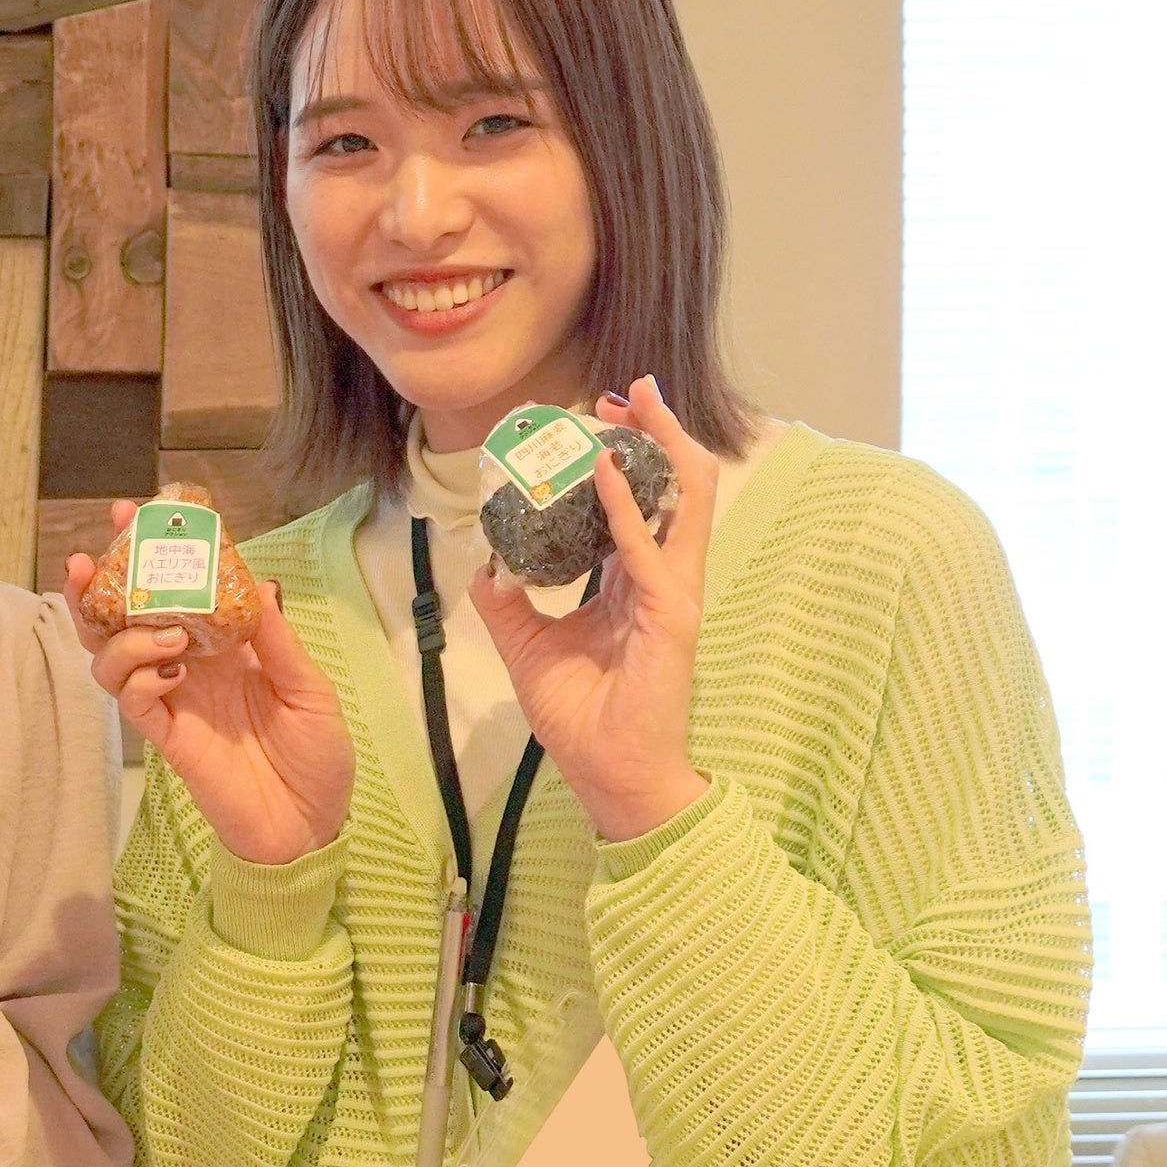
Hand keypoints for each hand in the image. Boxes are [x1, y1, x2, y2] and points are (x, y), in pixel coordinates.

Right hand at [65, 512, 354, 867]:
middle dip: (104, 582)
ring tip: (157, 626)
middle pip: (125, 617)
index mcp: (224, 646)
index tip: (139, 514)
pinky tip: (171, 670)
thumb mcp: (310, 689)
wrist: (310, 826)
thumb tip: (253, 583)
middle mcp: (188, 666)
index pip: (180, 588)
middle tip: (96, 552)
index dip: (157, 554)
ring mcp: (172, 702)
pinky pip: (132, 702)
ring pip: (112, 657)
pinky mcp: (167, 740)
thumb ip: (277, 640)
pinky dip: (139, 678)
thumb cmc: (317, 756)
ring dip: (120, 633)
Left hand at [463, 374, 717, 842]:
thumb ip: (510, 601)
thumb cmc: (584, 717)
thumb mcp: (528, 646)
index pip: (640, 503)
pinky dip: (626, 507)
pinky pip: (648, 552)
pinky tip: (604, 470)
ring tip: (635, 404)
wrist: (609, 776)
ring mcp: (673, 596)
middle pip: (672, 488)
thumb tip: (484, 563)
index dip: (626, 455)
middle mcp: (662, 580)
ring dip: (658, 448)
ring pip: (683, 502)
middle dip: (654, 433)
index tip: (597, 417)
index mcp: (635, 584)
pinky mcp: (671, 619)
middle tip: (625, 390)